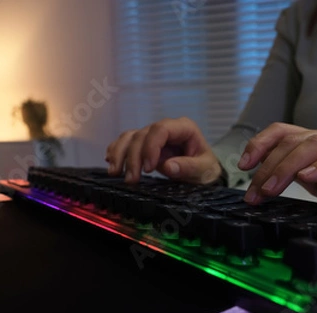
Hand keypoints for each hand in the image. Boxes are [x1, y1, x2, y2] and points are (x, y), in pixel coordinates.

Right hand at [105, 117, 221, 184]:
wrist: (204, 173)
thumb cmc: (206, 168)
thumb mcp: (204, 169)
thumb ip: (188, 167)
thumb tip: (168, 166)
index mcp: (183, 128)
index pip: (161, 129)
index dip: (150, 147)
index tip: (148, 169)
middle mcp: (166, 128)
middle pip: (142, 135)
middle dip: (133, 157)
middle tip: (131, 180)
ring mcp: (154, 136)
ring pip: (130, 137)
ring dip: (120, 154)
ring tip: (115, 173)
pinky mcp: (145, 145)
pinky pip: (126, 142)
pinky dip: (116, 151)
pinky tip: (110, 162)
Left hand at [237, 123, 316, 217]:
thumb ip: (294, 175)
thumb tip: (259, 181)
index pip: (283, 132)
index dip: (259, 144)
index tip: (243, 165)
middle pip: (295, 141)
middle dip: (269, 166)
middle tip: (254, 192)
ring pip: (316, 146)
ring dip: (289, 167)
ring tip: (272, 187)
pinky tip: (309, 176)